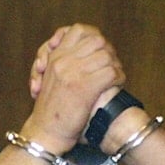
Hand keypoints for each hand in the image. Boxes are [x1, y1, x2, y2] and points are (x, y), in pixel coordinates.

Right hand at [23, 24, 124, 153]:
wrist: (45, 134)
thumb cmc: (51, 113)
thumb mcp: (51, 81)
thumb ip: (65, 65)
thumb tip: (88, 56)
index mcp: (55, 57)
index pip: (78, 30)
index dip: (94, 37)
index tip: (99, 52)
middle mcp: (63, 61)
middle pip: (97, 40)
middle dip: (108, 51)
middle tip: (112, 64)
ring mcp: (73, 72)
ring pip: (106, 55)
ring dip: (116, 65)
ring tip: (116, 77)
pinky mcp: (84, 87)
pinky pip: (111, 72)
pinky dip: (119, 78)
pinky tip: (117, 85)